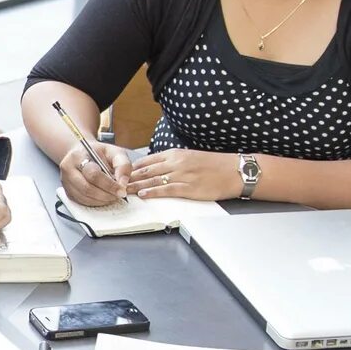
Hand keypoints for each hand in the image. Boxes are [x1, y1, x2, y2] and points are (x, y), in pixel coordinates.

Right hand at [56, 137, 147, 209]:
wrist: (83, 154)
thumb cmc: (98, 153)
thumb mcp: (114, 152)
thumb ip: (123, 165)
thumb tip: (123, 183)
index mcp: (78, 156)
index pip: (93, 174)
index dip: (109, 185)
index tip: (121, 190)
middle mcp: (68, 169)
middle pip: (87, 188)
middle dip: (106, 195)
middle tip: (118, 195)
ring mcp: (66, 182)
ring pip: (85, 198)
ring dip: (102, 200)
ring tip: (113, 195)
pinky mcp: (68, 192)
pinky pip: (82, 202)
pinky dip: (96, 203)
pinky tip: (104, 197)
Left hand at [118, 148, 241, 203]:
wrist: (234, 170)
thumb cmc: (215, 165)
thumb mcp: (191, 157)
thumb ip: (173, 162)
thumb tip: (157, 168)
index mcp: (176, 154)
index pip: (147, 160)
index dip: (132, 168)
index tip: (121, 173)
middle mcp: (176, 162)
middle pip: (146, 170)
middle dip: (129, 178)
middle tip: (116, 183)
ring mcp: (182, 175)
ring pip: (153, 180)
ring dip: (136, 186)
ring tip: (123, 190)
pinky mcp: (189, 187)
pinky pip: (167, 190)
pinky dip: (153, 192)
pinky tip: (143, 195)